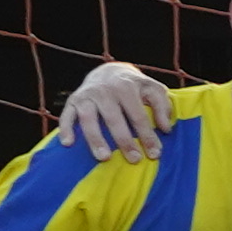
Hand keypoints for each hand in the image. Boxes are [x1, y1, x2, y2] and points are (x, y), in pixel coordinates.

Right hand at [56, 64, 174, 156]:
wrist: (109, 71)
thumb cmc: (135, 86)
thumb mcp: (153, 89)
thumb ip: (162, 106)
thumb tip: (165, 129)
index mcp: (126, 87)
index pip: (138, 115)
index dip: (147, 135)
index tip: (155, 154)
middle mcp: (104, 90)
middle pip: (114, 118)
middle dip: (124, 141)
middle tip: (134, 159)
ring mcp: (87, 95)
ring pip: (88, 118)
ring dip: (95, 139)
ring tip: (104, 158)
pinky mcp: (73, 100)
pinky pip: (67, 115)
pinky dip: (65, 128)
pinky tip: (68, 144)